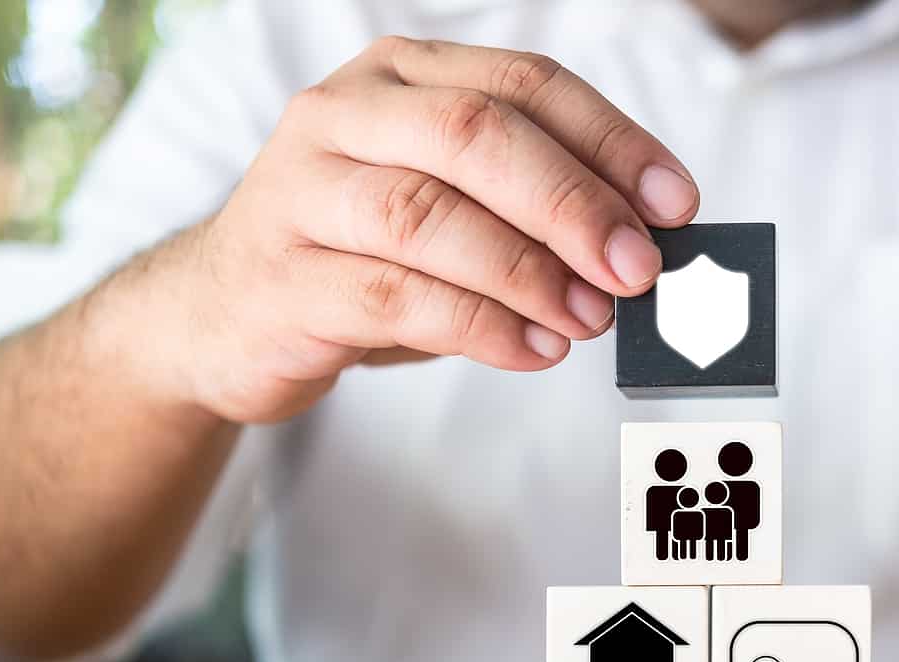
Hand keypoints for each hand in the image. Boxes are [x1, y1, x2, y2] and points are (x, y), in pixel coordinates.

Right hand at [156, 38, 698, 422]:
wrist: (222, 315)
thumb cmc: (362, 256)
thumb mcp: (450, 211)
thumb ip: (531, 212)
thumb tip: (644, 247)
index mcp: (401, 75)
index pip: (524, 84)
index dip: (611, 141)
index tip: (677, 205)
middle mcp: (344, 114)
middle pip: (476, 135)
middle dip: (573, 202)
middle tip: (638, 268)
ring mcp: (300, 191)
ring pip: (429, 213)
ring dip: (528, 271)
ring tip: (590, 319)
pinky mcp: (281, 278)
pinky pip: (394, 296)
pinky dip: (478, 325)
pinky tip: (533, 349)